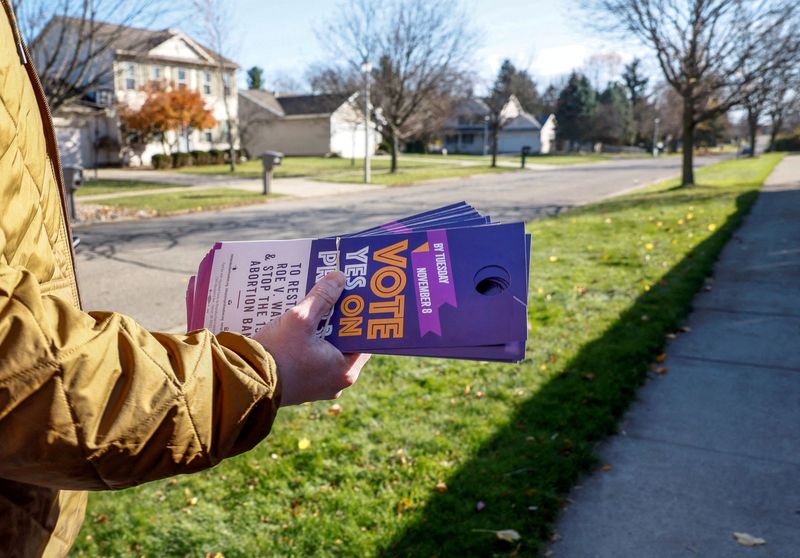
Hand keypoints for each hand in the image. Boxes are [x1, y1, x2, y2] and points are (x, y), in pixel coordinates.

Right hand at [254, 271, 369, 405]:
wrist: (245, 383)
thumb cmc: (276, 354)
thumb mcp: (300, 319)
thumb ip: (322, 297)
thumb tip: (339, 278)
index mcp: (345, 370)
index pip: (365, 339)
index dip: (361, 317)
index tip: (357, 299)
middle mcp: (336, 382)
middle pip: (345, 343)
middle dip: (340, 320)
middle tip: (337, 296)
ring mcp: (319, 386)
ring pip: (328, 351)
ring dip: (323, 330)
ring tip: (318, 307)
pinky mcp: (303, 385)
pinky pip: (314, 359)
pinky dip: (311, 343)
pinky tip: (301, 325)